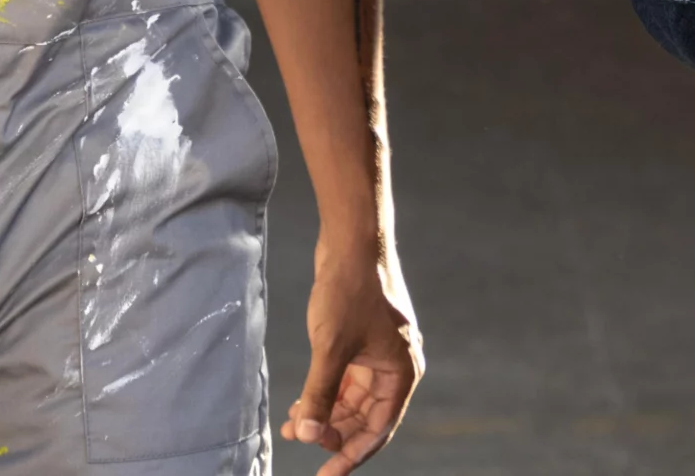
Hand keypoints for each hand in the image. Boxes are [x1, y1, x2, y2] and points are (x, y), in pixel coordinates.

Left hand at [286, 251, 421, 472]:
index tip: (327, 474)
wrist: (351, 242)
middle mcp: (395, 367)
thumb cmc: (349, 291)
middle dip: (332, 431)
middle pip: (366, 417)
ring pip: (353, 400)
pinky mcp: (363, 341)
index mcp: (401, 373)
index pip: (378, 428)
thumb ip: (320, 396)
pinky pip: (346, 380)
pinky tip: (301, 403)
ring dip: (325, 413)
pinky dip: (325, 393)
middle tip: (299, 440)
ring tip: (293, 424)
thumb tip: (309, 436)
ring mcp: (379, 354)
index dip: (351, 453)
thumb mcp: (330, 349)